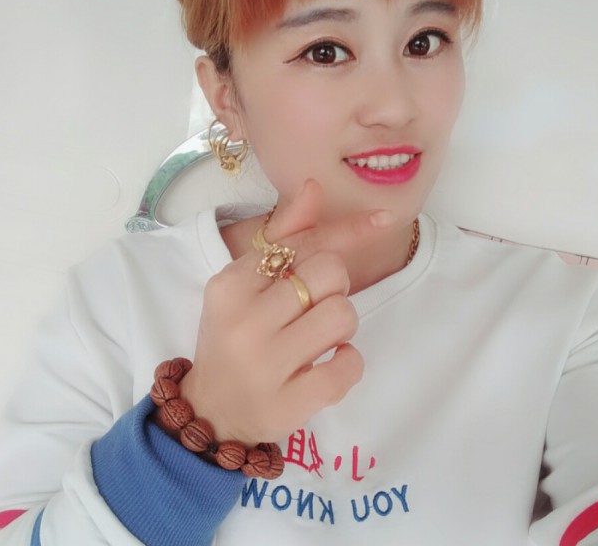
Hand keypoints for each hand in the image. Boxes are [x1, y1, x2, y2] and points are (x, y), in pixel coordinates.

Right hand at [179, 180, 393, 445]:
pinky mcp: (287, 404)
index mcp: (231, 284)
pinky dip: (348, 363)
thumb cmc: (235, 336)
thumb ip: (283, 237)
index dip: (350, 230)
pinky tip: (327, 366)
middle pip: (330, 273)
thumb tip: (313, 187)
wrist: (213, 410)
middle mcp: (244, 321)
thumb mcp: (245, 284)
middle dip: (335, 288)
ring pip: (343, 316)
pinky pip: (347, 367)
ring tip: (320, 338)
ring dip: (343, 326)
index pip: (303, 243)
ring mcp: (265, 365)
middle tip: (314, 307)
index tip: (385, 220)